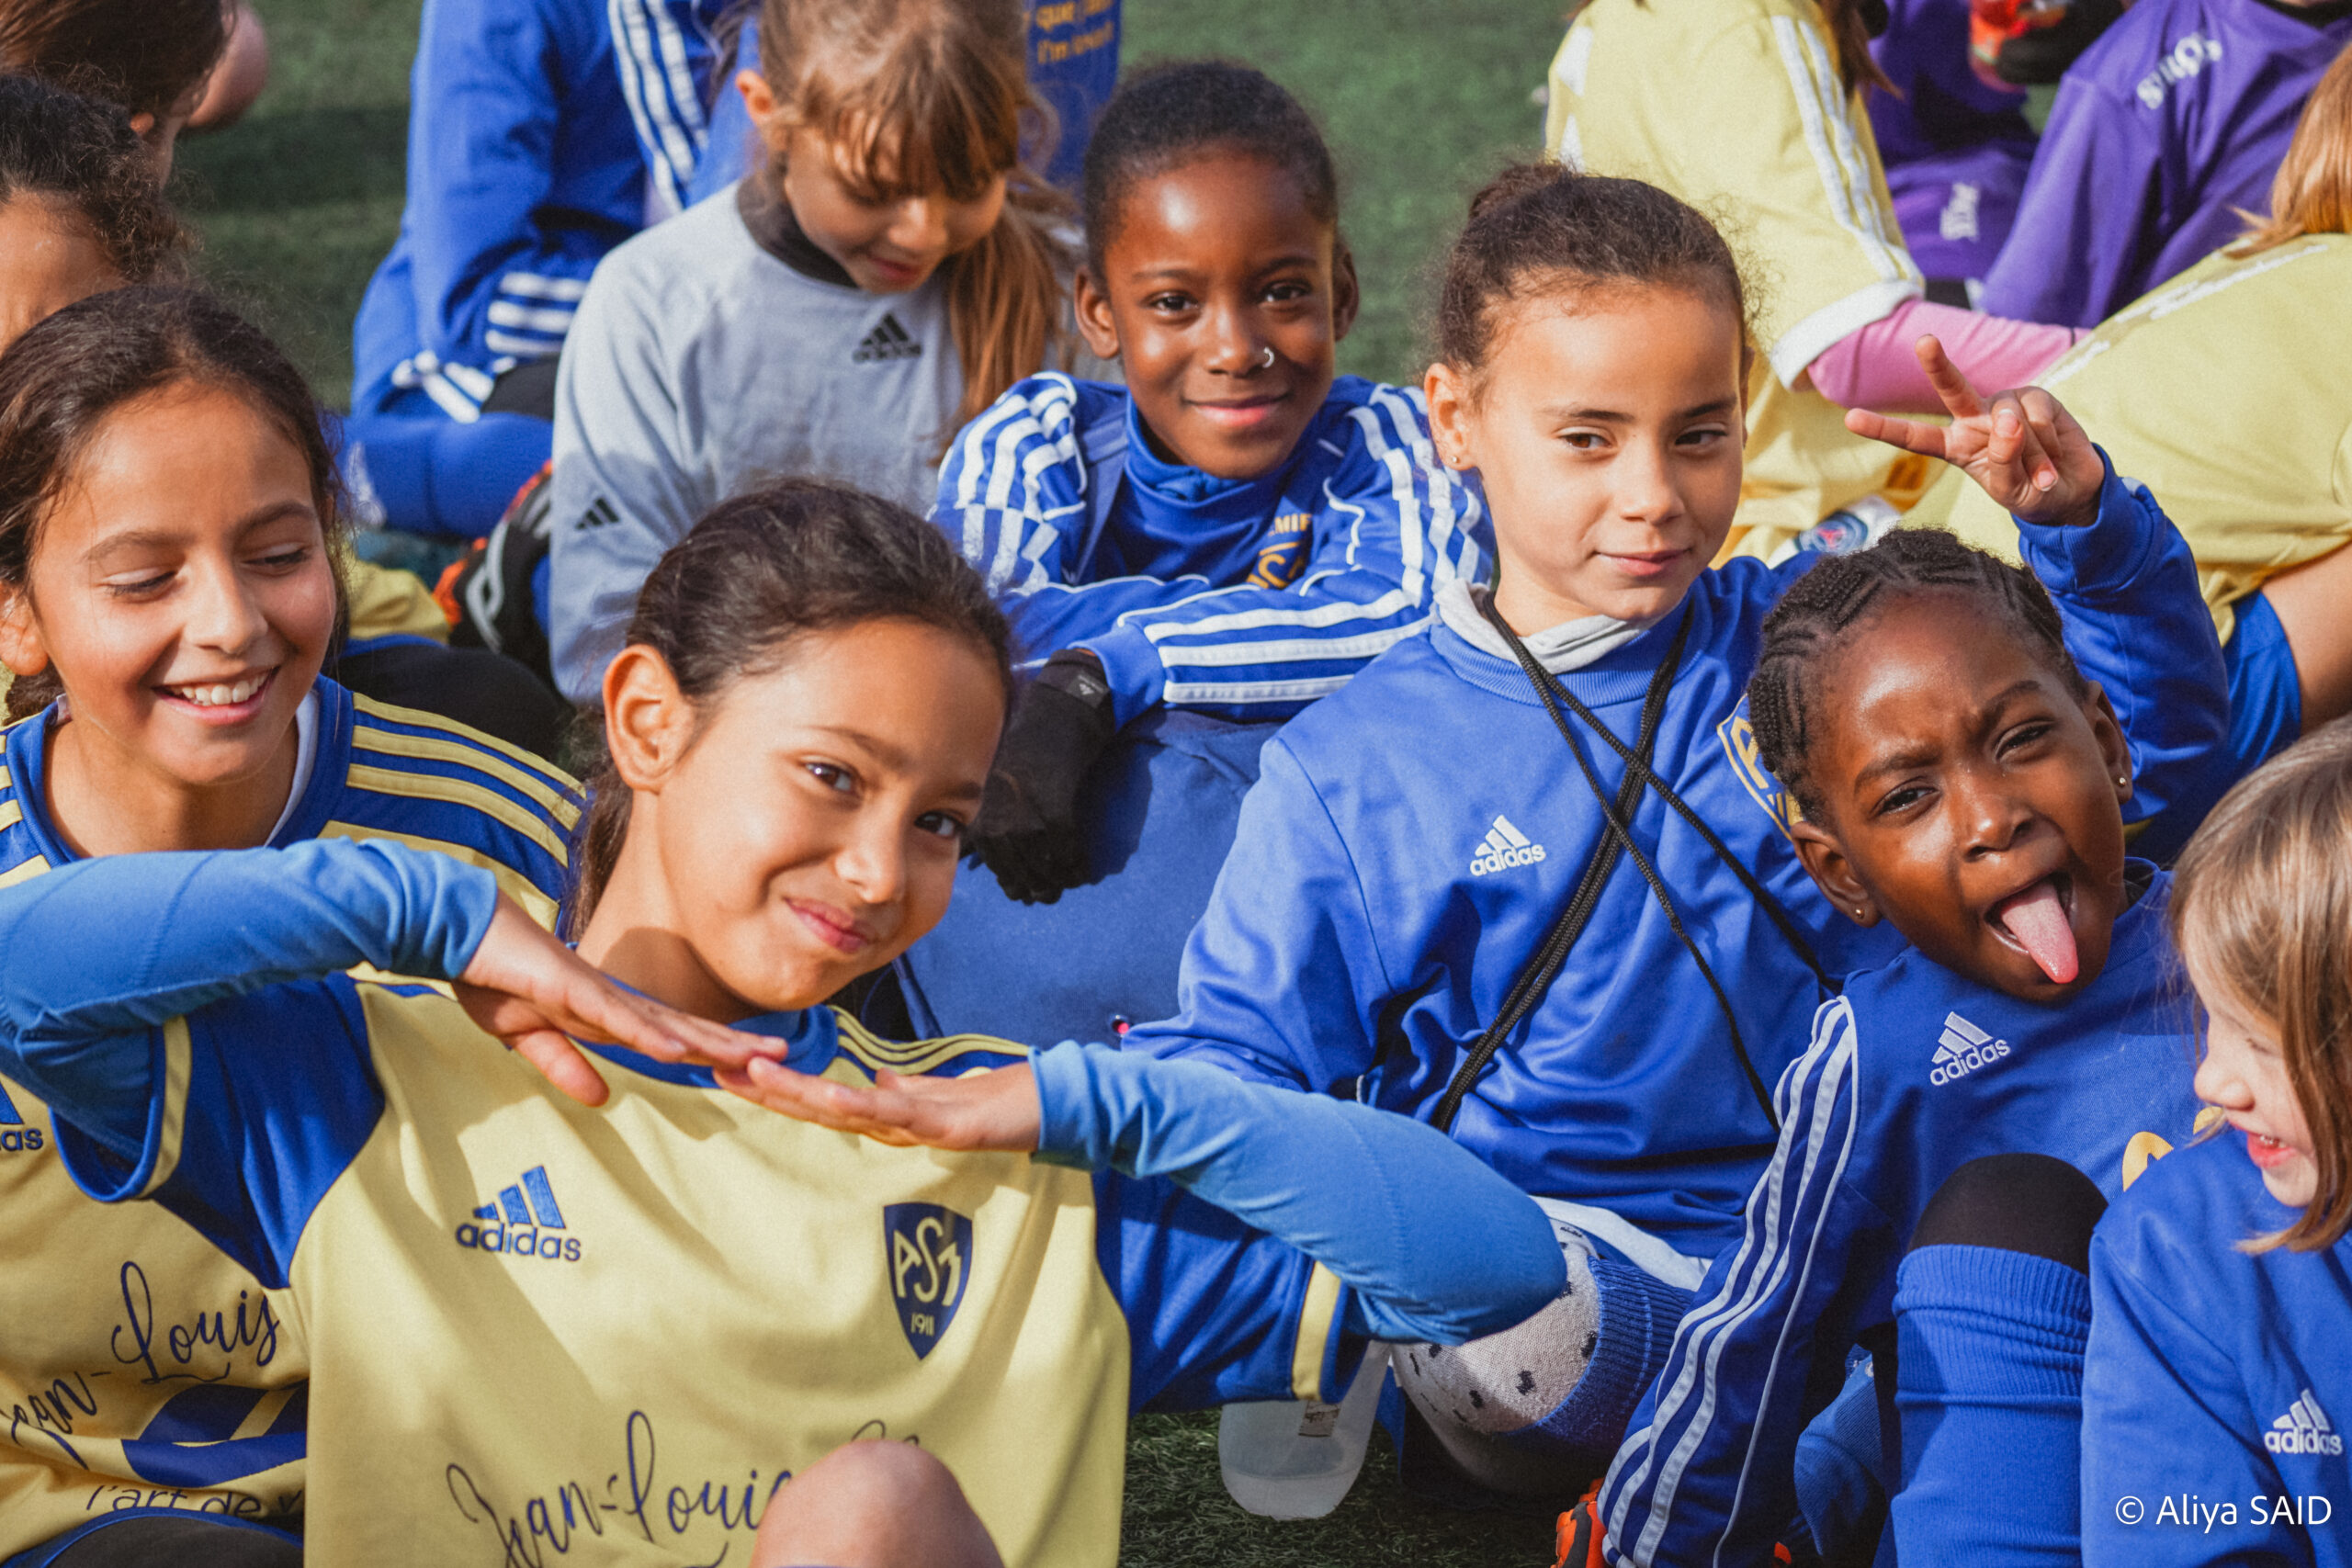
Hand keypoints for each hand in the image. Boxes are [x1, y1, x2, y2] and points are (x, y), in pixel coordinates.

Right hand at [453, 895, 785, 1105]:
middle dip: (731, 1042)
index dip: (709, 1048)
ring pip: (661, 1023)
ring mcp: (593, 990)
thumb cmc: (491, 975)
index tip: (750, 1061)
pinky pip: (614, 1017)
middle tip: (784, 1053)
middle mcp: (611, 998)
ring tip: (753, 1055)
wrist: (455, 931)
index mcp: (605, 1009)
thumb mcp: (528, 1037)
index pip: (668, 1034)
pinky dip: (646, 1035)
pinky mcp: (567, 988)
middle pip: (681, 1026)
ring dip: (707, 1040)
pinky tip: (678, 1051)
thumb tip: (600, 1099)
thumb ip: (566, 1064)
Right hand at [716, 1058, 1041, 1151]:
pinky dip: (862, 1105)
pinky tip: (831, 1095)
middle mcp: (892, 1128)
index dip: (775, 1086)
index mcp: (887, 1115)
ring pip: (846, 1113)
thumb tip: (878, 1081)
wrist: (1050, 1111)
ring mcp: (917, 1130)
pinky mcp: (948, 1128)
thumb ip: (908, 1090)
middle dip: (768, 1091)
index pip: (819, 1098)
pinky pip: (897, 1115)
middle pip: (818, 1109)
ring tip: (756, 1076)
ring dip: (800, 1096)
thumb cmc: (996, 1103)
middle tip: (718, 1070)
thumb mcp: (941, 1092)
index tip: (730, 1065)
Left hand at [967, 651, 1115, 903]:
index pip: (995, 864)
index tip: (1022, 891)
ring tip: (1066, 885)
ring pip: (1046, 868)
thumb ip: (991, 813)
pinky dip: (1078, 865)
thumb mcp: (996, 779)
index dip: (1012, 881)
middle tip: (1047, 896)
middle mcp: (1003, 822)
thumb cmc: (1029, 745)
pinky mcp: (1060, 814)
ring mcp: (1031, 820)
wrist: (1060, 715)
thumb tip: (984, 850)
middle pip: (1020, 872)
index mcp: (984, 813)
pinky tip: (1083, 870)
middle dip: (1035, 888)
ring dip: (1058, 881)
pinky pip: (1070, 853)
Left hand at [1844, 335, 2105, 526]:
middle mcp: (1974, 418)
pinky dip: (2049, 439)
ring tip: (2040, 472)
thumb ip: (2004, 461)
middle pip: (1951, 388)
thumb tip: (2007, 422)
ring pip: (2010, 416)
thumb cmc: (2030, 493)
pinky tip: (2053, 454)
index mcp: (1954, 446)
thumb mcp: (2011, 490)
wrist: (2069, 491)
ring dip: (2030, 451)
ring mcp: (2005, 404)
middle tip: (1924, 342)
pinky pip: (2039, 413)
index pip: (1914, 437)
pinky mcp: (2035, 397)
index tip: (1851, 419)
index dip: (1884, 428)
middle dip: (1938, 364)